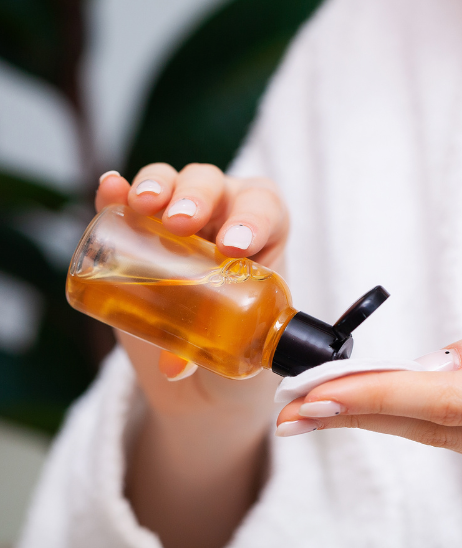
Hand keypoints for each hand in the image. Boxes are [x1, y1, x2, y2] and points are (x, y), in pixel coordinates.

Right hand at [97, 163, 287, 392]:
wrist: (205, 350)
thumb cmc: (236, 335)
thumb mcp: (238, 339)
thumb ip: (213, 349)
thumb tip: (174, 367)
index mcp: (264, 229)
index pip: (264, 208)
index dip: (253, 218)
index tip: (234, 246)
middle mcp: (225, 209)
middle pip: (214, 185)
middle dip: (198, 197)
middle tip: (182, 224)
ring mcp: (181, 210)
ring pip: (173, 181)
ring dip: (158, 185)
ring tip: (144, 205)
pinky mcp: (139, 221)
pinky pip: (127, 197)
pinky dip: (117, 191)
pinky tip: (109, 188)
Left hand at [278, 297, 461, 485]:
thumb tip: (441, 359)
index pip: (446, 404)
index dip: (376, 397)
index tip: (319, 394)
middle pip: (434, 431)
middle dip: (357, 418)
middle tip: (293, 411)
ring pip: (447, 440)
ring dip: (381, 422)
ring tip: (322, 408)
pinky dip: (422, 423)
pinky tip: (389, 411)